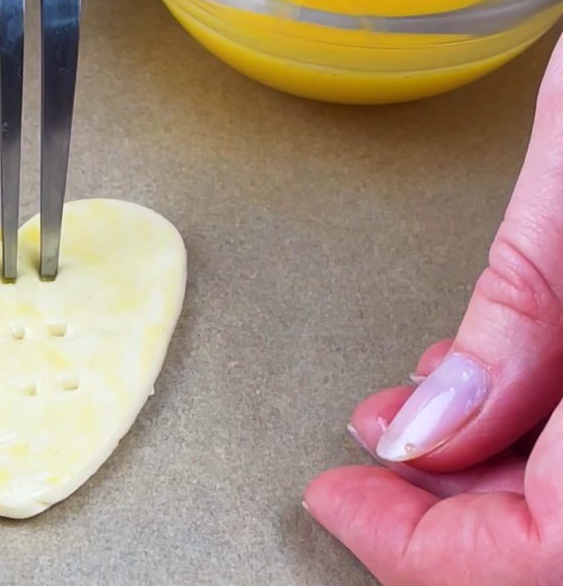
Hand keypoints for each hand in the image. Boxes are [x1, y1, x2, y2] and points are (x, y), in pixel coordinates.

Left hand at [305, 32, 562, 583]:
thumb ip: (522, 317)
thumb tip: (424, 431)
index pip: (547, 562)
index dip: (423, 552)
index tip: (337, 502)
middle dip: (451, 517)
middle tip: (366, 469)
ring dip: (499, 475)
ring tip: (417, 416)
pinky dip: (552, 435)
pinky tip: (505, 392)